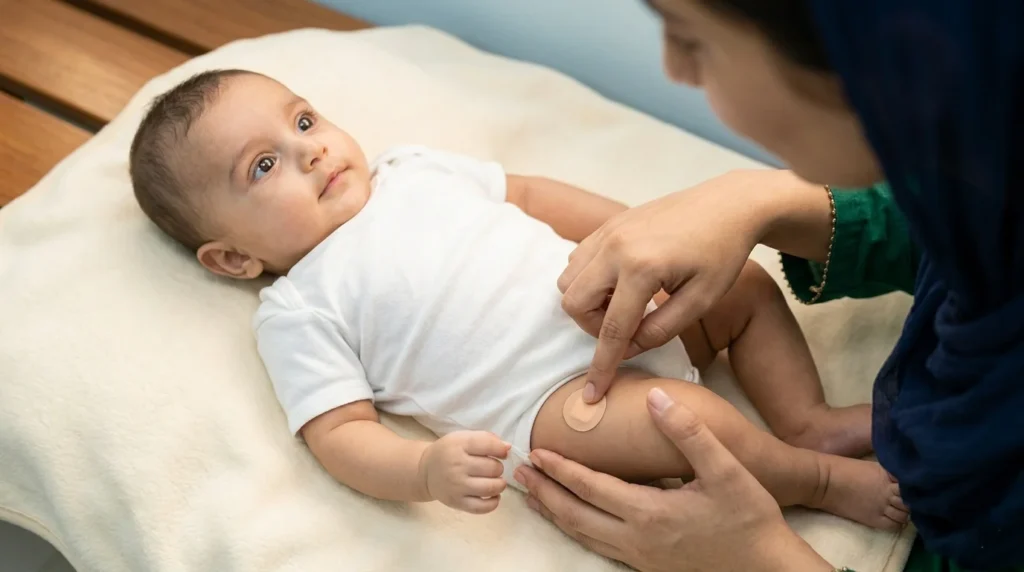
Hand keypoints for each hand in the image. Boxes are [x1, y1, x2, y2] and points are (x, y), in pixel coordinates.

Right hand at [419, 431, 510, 513]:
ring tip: (496, 481)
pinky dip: (494, 502)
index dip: (502, 450)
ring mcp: (457, 486)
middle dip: (498, 468)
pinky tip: (493, 496)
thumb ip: (486, 439)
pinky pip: (482, 507)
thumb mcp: (463, 438)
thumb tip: (507, 448)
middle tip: (493, 468)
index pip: (489, 445)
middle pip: (493, 468)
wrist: (426, 470)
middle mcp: (457, 465)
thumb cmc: (449, 451)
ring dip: (500, 484)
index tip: (502, 453)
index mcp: (459, 445)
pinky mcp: (457, 502)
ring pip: (491, 488)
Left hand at [515, 389, 832, 571]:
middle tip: (518, 474)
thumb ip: (688, 432)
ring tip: (533, 496)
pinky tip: (573, 520)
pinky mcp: (647, 566)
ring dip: (554, 513)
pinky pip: (599, 546)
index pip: (591, 487)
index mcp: (650, 513)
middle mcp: (636, 539)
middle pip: (575, 515)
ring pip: (583, 535)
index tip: (535, 452)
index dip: (560, 470)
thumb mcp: (725, 470)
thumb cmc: (750, 519)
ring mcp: (640, 556)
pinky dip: (576, 529)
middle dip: (544, 493)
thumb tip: (656, 398)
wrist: (767, 570)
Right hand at [560, 173, 775, 401]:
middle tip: (627, 328)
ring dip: (587, 302)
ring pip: (568, 279)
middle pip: (573, 303)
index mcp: (642, 268)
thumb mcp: (702, 301)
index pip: (610, 329)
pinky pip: (578, 259)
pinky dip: (588, 279)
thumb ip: (661, 330)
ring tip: (624, 303)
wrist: (728, 204)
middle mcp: (615, 247)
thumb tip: (627, 350)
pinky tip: (621, 282)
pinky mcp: (608, 224)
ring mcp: (608, 231)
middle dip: (592, 327)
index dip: (601, 366)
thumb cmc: (723, 253)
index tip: (593, 395)